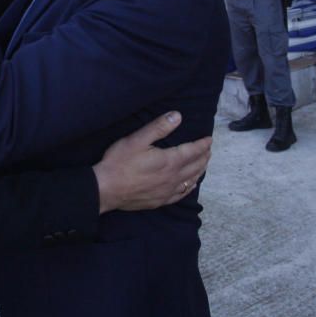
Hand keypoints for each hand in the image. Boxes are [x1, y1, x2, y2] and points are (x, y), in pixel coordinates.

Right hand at [93, 112, 210, 211]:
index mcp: (169, 161)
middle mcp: (172, 177)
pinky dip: (189, 187)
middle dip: (204, 157)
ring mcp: (167, 191)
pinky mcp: (160, 200)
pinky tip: (190, 185)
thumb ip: (158, 128)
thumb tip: (178, 116)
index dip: (202, 145)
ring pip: (190, 180)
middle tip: (208, 150)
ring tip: (204, 164)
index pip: (192, 151)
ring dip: (199, 171)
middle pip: (195, 166)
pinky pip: (181, 194)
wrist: (106, 189)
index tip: (209, 139)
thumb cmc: (119, 162)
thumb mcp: (137, 140)